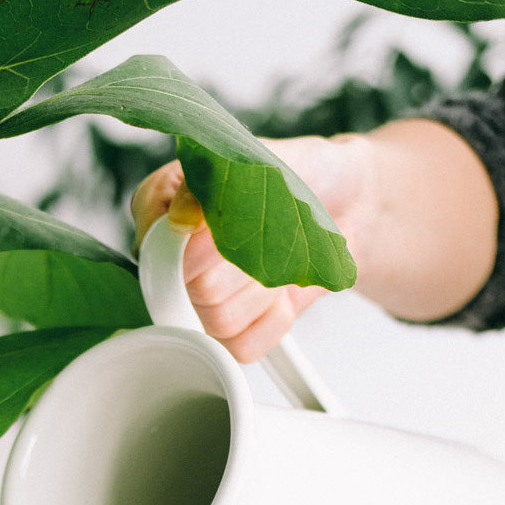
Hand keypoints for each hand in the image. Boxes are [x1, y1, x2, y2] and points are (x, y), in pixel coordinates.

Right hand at [129, 134, 374, 361]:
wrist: (346, 200)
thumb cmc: (297, 174)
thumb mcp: (257, 158)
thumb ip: (212, 184)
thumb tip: (181, 219)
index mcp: (159, 207)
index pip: (158, 247)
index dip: (203, 243)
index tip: (241, 218)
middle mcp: (171, 258)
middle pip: (194, 289)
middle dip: (247, 262)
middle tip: (271, 233)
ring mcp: (198, 300)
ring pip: (219, 320)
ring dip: (263, 289)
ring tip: (278, 258)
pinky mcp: (230, 332)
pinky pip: (242, 346)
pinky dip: (274, 320)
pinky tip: (282, 291)